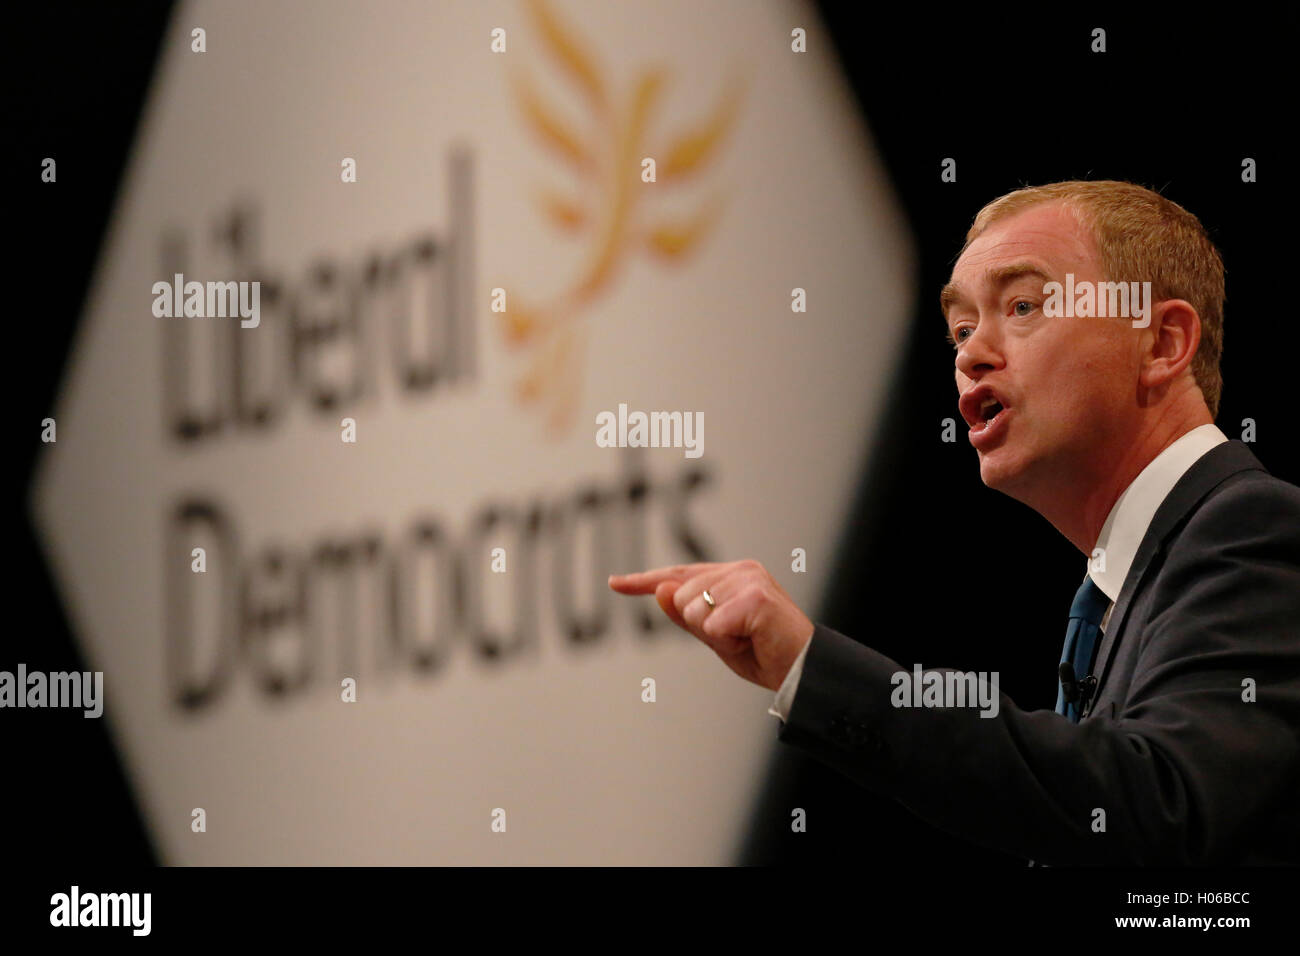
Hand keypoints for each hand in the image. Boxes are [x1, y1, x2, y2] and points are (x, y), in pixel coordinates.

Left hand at [608, 559, 814, 690]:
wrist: (802, 671)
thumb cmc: (763, 654)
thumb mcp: (714, 637)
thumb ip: (686, 615)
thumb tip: (658, 591)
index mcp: (731, 574)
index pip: (678, 575)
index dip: (644, 581)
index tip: (615, 583)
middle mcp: (740, 569)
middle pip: (679, 596)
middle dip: (700, 627)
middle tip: (737, 638)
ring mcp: (748, 579)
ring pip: (693, 610)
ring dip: (715, 635)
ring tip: (746, 639)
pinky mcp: (756, 597)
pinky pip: (713, 624)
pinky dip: (727, 641)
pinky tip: (752, 640)